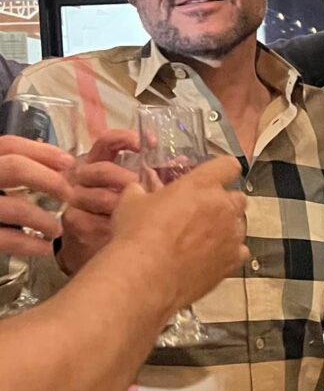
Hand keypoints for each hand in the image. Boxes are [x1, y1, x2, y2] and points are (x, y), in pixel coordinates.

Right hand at [0, 137, 72, 257]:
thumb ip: (9, 170)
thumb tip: (57, 168)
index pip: (8, 145)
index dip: (41, 151)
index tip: (69, 162)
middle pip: (15, 167)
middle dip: (49, 180)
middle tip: (68, 195)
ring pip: (16, 207)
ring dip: (44, 219)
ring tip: (57, 229)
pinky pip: (6, 239)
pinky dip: (29, 244)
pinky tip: (43, 248)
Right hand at [59, 130, 139, 274]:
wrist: (95, 251)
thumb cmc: (119, 216)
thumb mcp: (136, 193)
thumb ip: (153, 177)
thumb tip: (182, 161)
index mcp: (97, 163)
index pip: (107, 142)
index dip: (126, 139)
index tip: (151, 144)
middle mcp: (81, 177)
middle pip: (103, 169)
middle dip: (130, 179)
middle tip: (149, 190)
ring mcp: (75, 199)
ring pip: (103, 197)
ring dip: (127, 205)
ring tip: (146, 215)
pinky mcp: (74, 223)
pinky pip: (99, 220)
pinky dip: (119, 226)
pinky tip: (130, 232)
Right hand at [111, 156, 248, 310]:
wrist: (146, 277)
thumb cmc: (138, 235)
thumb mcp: (131, 202)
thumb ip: (141, 190)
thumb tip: (138, 189)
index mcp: (202, 184)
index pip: (228, 165)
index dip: (221, 171)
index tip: (214, 178)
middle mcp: (223, 206)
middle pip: (238, 197)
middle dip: (224, 202)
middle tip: (202, 212)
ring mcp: (231, 235)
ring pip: (239, 225)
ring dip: (226, 228)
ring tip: (203, 239)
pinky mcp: (232, 261)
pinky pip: (239, 251)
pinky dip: (229, 253)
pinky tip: (210, 258)